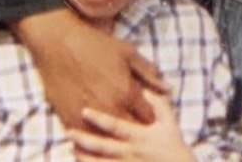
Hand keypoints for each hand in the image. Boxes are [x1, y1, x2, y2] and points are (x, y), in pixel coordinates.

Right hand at [12, 8, 166, 128]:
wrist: (60, 44)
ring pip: (108, 140)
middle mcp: (110, 109)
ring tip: (116, 128)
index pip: (148, 118)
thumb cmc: (96, 45)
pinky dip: (92, 139)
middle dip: (135, 128)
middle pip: (130, 132)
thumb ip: (149, 73)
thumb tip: (168, 88)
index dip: (150, 115)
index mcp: (127, 93)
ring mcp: (89, 118)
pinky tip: (96, 131)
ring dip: (114, 136)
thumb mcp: (129, 53)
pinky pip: (85, 141)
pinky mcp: (69, 121)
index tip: (147, 112)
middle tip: (133, 120)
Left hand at [70, 90, 193, 161]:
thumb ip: (157, 103)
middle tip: (68, 131)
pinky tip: (81, 161)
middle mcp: (132, 153)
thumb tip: (146, 87)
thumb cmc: (173, 144)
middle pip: (103, 147)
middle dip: (84, 140)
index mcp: (140, 136)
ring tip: (72, 148)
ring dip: (84, 158)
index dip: (100, 119)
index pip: (116, 126)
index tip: (84, 110)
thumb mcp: (169, 121)